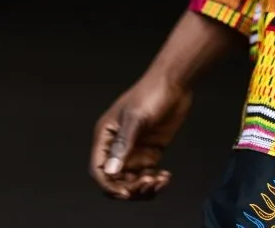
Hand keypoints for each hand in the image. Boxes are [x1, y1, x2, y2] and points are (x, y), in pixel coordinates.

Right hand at [90, 73, 191, 200]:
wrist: (175, 82)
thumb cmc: (151, 92)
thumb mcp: (135, 118)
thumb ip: (123, 145)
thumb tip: (110, 171)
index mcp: (106, 136)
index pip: (98, 168)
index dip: (108, 184)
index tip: (125, 192)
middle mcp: (118, 146)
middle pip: (116, 179)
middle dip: (130, 187)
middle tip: (148, 182)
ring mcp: (135, 150)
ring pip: (132, 180)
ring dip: (144, 187)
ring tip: (160, 180)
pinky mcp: (151, 151)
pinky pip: (148, 175)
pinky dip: (155, 181)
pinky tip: (166, 177)